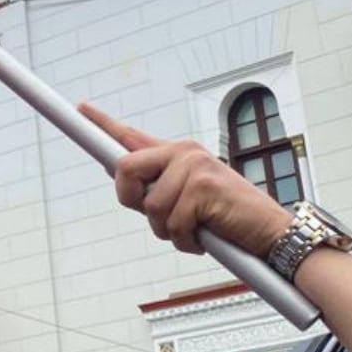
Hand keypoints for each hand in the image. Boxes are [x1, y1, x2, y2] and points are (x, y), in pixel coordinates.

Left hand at [81, 103, 292, 257]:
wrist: (269, 232)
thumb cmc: (226, 219)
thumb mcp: (185, 199)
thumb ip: (155, 185)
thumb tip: (117, 174)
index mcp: (177, 153)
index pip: (133, 136)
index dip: (103, 124)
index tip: (81, 109)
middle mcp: (184, 152)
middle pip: (125, 170)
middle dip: (134, 202)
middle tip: (163, 219)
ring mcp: (194, 166)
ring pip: (149, 206)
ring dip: (169, 231)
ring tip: (196, 230)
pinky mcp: (203, 186)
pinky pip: (172, 223)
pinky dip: (186, 241)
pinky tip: (207, 237)